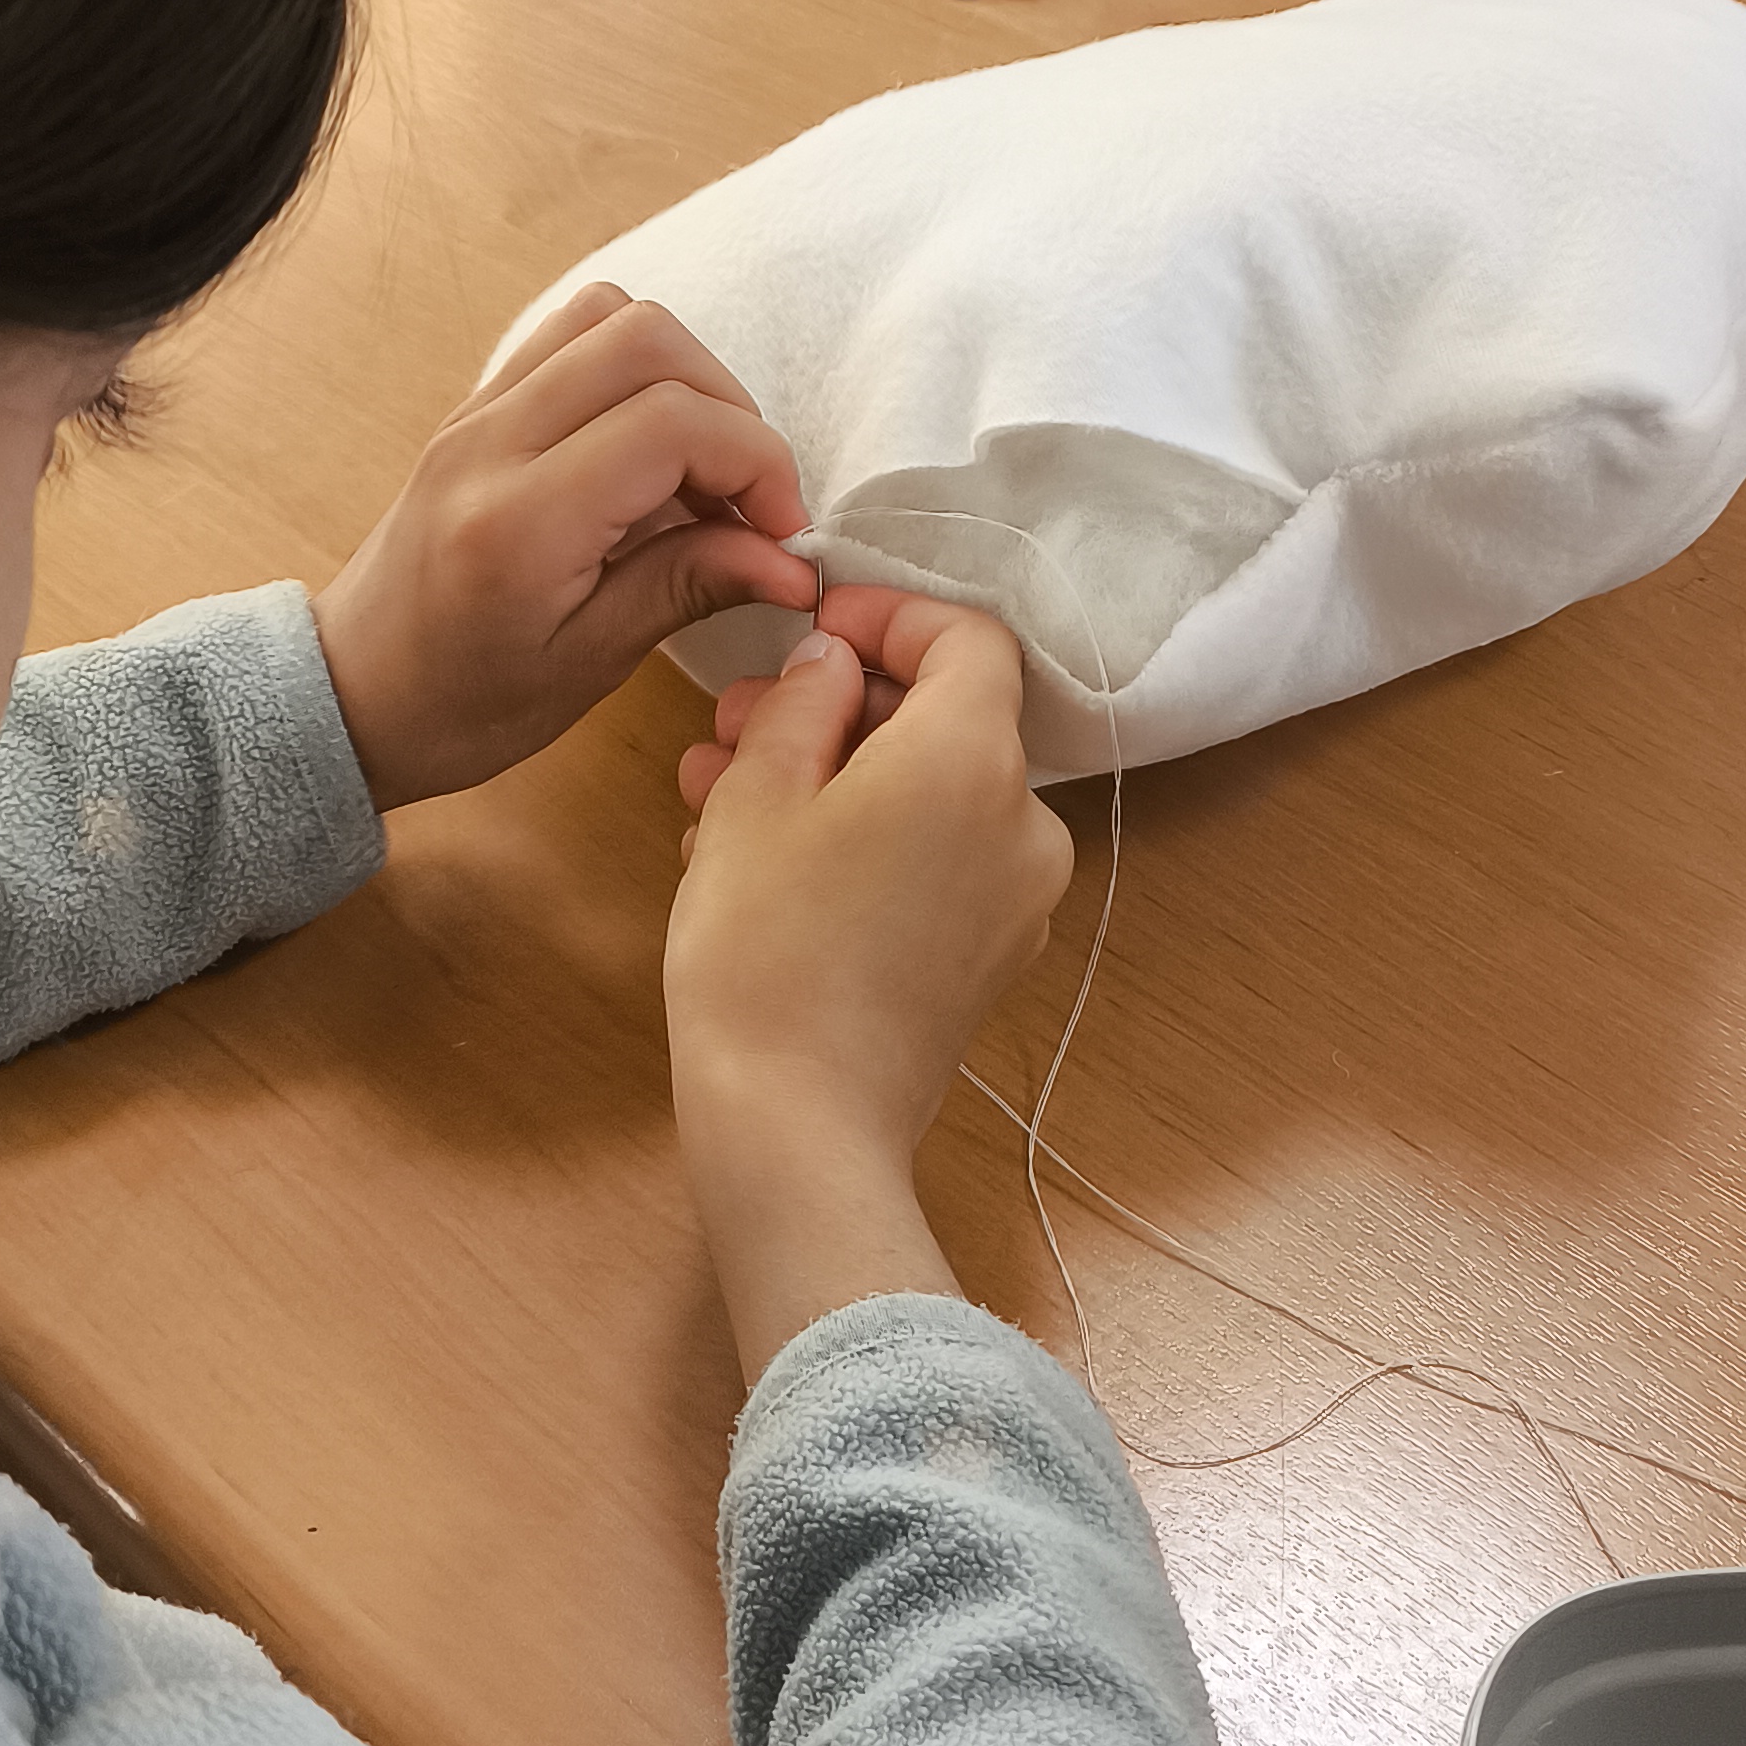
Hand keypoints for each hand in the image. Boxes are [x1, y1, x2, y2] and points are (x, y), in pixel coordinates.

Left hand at [311, 286, 817, 810]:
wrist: (353, 693)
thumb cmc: (462, 703)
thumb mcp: (588, 666)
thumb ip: (689, 586)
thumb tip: (791, 557)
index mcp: (518, 521)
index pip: (671, 421)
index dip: (756, 462)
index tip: (782, 532)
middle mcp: (491, 442)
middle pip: (647, 340)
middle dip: (730, 410)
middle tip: (747, 499)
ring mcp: (476, 412)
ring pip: (610, 317)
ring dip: (683, 378)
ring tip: (699, 471)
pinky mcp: (476, 405)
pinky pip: (572, 337)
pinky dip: (633, 372)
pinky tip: (648, 454)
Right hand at [666, 591, 1076, 1377]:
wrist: (798, 1126)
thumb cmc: (765, 952)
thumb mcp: (756, 795)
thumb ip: (803, 702)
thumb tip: (831, 662)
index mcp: (975, 760)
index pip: (967, 639)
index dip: (889, 618)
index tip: (814, 632)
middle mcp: (1024, 822)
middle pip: (945, 721)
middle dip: (837, 709)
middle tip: (734, 721)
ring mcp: (1019, 898)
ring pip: (928, 796)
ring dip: (834, 778)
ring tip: (720, 796)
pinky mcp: (992, 956)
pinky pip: (935, 862)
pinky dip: (865, 840)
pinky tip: (766, 864)